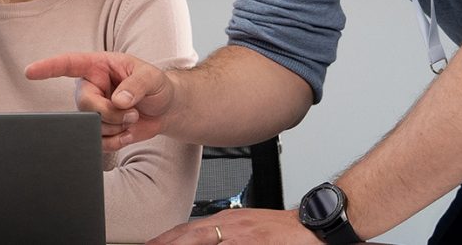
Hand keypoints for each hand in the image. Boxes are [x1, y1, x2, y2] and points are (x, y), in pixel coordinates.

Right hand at [25, 52, 173, 150]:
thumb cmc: (156, 86)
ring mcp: (93, 110)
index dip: (48, 68)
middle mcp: (91, 88)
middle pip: (83, 104)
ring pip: (90, 125)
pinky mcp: (98, 129)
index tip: (30, 72)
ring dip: (116, 127)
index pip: (68, 64)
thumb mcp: (151, 77)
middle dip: (109, 113)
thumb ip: (135, 86)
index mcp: (98, 66)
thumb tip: (118, 100)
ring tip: (133, 119)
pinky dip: (116, 141)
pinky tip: (128, 133)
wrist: (166, 109)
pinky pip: (97, 141)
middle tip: (132, 113)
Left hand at [148, 209, 321, 244]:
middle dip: (166, 243)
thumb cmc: (280, 230)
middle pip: (189, 235)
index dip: (167, 238)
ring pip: (202, 241)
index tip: (151, 244)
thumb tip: (201, 239)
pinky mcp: (250, 244)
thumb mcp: (246, 226)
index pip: (188, 229)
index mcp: (226, 220)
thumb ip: (223, 233)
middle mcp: (229, 225)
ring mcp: (239, 236)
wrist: (310, 227)